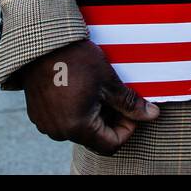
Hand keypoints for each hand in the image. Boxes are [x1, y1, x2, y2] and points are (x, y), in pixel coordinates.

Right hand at [20, 39, 158, 154]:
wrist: (43, 45)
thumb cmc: (77, 61)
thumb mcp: (109, 82)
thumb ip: (130, 103)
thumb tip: (152, 115)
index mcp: (77, 128)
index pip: (111, 145)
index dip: (127, 128)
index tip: (131, 109)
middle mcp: (58, 132)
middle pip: (95, 138)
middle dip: (112, 120)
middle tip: (119, 97)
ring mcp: (46, 124)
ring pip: (80, 129)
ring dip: (95, 115)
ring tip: (101, 90)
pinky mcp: (38, 114)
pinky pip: (64, 121)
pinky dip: (78, 111)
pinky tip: (84, 90)